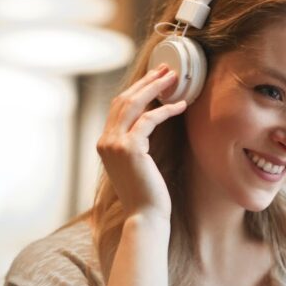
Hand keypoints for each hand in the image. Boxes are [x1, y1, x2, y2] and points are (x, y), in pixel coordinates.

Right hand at [96, 65, 186, 221]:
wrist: (145, 216)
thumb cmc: (146, 194)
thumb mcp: (136, 165)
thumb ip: (135, 144)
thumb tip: (149, 123)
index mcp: (104, 143)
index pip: (118, 107)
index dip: (137, 89)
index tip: (154, 78)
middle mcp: (105, 141)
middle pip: (124, 99)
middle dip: (146, 81)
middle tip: (166, 68)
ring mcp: (115, 143)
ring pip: (134, 104)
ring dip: (155, 87)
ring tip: (174, 77)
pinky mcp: (130, 148)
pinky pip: (150, 119)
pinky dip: (166, 110)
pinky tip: (181, 105)